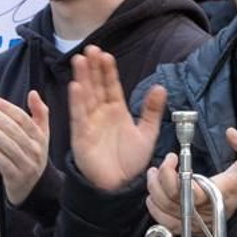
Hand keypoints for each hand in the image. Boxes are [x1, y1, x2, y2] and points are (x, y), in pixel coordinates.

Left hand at [0, 91, 49, 205]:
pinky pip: (4, 164)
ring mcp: (27, 165)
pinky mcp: (17, 178)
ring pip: (9, 145)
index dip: (7, 108)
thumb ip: (39, 113)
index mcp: (40, 137)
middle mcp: (36, 150)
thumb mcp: (41, 135)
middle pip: (14, 130)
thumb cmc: (32, 156)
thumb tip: (33, 93)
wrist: (32, 187)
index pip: (23, 119)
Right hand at [69, 45, 164, 190]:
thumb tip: (160, 87)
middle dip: (93, 68)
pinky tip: (76, 87)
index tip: (106, 54)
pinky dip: (77, 102)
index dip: (108, 70)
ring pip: (85, 96)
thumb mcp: (147, 133)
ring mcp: (90, 123)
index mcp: (117, 111)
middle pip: (96, 86)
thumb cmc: (130, 162)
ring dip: (82, 78)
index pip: (111, 85)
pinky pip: (79, 116)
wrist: (120, 187)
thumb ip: (151, 110)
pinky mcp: (81, 136)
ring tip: (80, 60)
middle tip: (91, 48)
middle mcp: (101, 114)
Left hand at [145, 128, 236, 235]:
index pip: (188, 191)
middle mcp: (202, 211)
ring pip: (163, 208)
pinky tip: (154, 195)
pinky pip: (163, 221)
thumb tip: (232, 133)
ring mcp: (192, 221)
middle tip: (160, 164)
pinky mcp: (185, 226)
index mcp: (215, 195)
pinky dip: (154, 208)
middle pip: (171, 198)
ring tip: (154, 174)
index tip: (173, 158)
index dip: (172, 175)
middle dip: (160, 178)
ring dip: (154, 189)